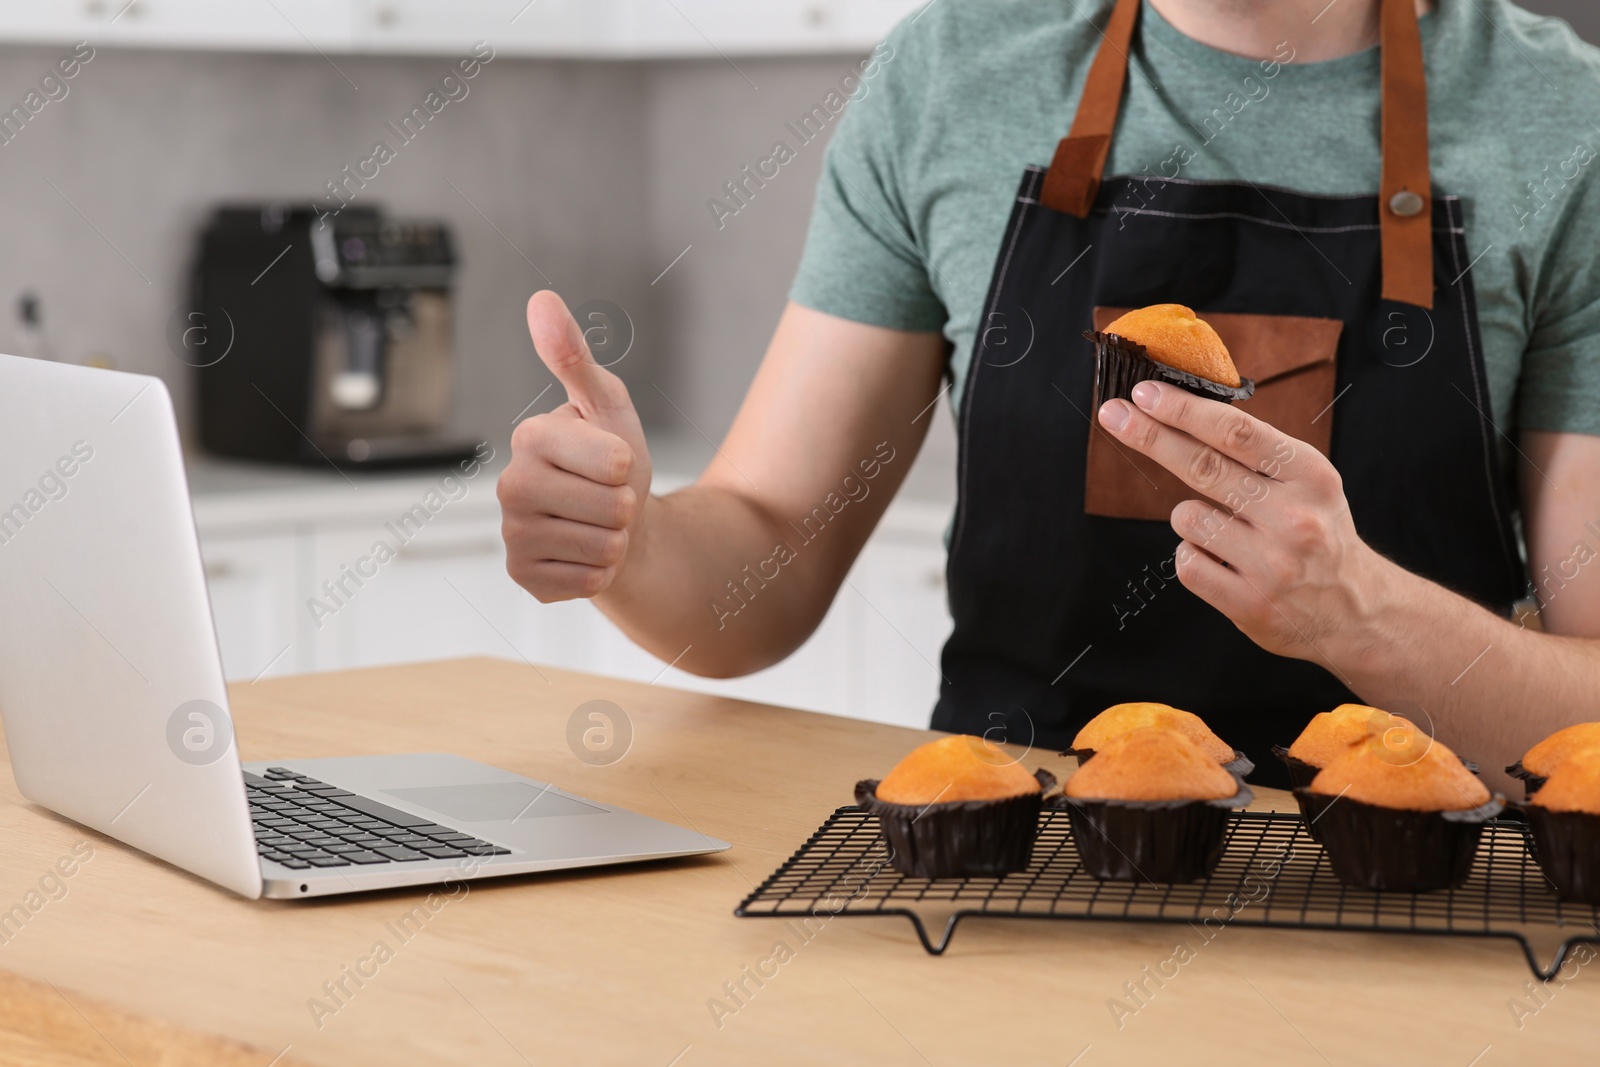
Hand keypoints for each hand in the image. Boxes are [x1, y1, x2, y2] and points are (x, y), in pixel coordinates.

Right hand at [498, 291, 651, 601]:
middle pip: (611, 508)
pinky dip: (600, 573)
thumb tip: (542, 300)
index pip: (614, 462)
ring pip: (602, 547)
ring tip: (599, 525)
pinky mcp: (523, 575)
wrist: (618, 527)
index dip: (628, 465)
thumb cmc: (614, 461)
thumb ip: (574, 357)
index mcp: (531, 437)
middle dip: (625, 507)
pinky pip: (587, 582)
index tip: (613, 461)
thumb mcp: (606, 404)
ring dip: (615, 540)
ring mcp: (512, 534)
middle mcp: (511, 485)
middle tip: (608, 498)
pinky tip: (585, 554)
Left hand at [1097, 380, 1394, 664]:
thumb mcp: (1307, 482)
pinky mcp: (1250, 603)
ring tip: (1229, 533)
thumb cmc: (1317, 532)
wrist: (1355, 610)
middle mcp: (1293, 516)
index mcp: (1309, 475)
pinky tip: (1226, 564)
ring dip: (1191, 519)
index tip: (1145, 392)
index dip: (1184, 410)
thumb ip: (1256, 452)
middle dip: (1150, 436)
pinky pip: (1187, 563)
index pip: (1236, 432)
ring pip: (1187, 519)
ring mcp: (1271, 563)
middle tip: (1113, 413)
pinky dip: (1195, 557)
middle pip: (1202, 466)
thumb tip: (1181, 411)